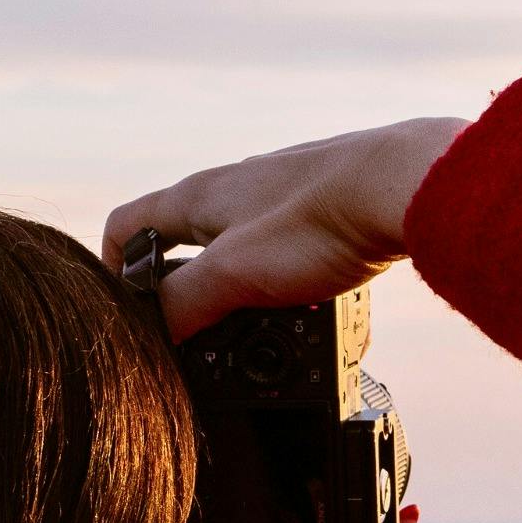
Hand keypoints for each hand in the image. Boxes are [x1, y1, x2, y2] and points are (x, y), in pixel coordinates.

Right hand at [103, 116, 466, 340]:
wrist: (406, 185)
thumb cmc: (320, 219)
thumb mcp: (234, 274)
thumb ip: (183, 304)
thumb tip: (151, 332)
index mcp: (199, 196)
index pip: (128, 226)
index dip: (115, 272)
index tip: (125, 314)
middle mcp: (235, 186)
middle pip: (184, 241)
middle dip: (185, 292)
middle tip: (201, 336)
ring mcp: (281, 193)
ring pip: (239, 247)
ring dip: (239, 289)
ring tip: (263, 327)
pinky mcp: (324, 205)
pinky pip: (286, 249)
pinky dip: (286, 281)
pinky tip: (311, 301)